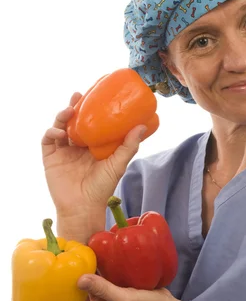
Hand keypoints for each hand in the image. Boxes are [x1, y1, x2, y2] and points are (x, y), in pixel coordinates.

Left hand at [19, 274, 176, 300]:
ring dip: (64, 291)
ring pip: (77, 299)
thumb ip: (102, 289)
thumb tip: (77, 278)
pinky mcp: (112, 293)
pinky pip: (93, 287)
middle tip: (32, 296)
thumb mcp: (124, 300)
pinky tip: (81, 265)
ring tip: (50, 277)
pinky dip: (84, 279)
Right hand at [42, 92, 146, 215]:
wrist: (83, 207)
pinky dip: (52, 132)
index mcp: (92, 144)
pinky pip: (48, 140)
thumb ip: (128, 145)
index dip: (90, 108)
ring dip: (62, 116)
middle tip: (78, 95)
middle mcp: (77, 145)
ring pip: (59, 126)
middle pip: (73, 120)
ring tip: (69, 111)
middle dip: (74, 106)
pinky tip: (59, 132)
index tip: (95, 94)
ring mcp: (63, 151)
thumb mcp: (118, 164)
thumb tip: (142, 125)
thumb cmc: (102, 188)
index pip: (90, 121)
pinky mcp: (51, 158)